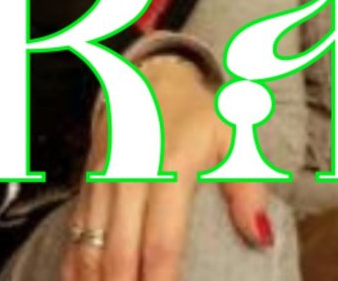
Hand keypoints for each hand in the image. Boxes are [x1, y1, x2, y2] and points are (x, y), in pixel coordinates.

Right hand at [61, 57, 272, 280]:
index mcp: (171, 166)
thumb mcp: (237, 139)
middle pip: (119, 254)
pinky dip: (77, 268)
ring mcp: (102, 180)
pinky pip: (75, 236)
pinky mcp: (87, 183)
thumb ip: (249, 191)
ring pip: (89, 248)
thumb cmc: (202, 114)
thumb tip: (262, 238)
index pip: (161, 242)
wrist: (156, 75)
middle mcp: (129, 174)